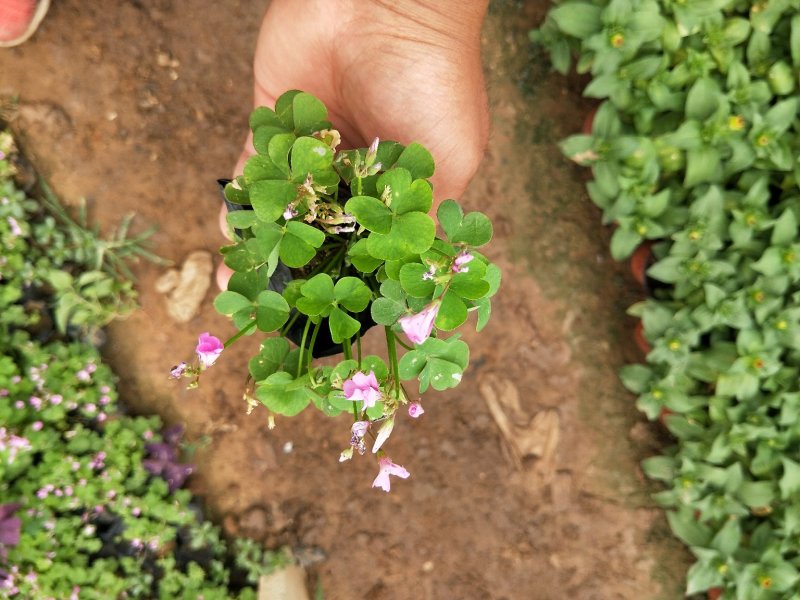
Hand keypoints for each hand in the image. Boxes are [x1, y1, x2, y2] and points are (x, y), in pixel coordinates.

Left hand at [218, 0, 489, 288]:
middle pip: (320, 232)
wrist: (386, 5)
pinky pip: (253, 170)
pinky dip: (241, 203)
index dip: (349, 281)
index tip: (330, 322)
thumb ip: (421, 222)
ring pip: (283, 207)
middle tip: (273, 314)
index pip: (369, 244)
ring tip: (240, 288)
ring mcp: (313, 149)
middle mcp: (354, 171)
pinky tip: (231, 236)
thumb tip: (419, 284)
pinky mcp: (275, 122)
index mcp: (397, 185)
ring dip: (264, 245)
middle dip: (298, 271)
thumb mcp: (445, 165)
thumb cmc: (433, 83)